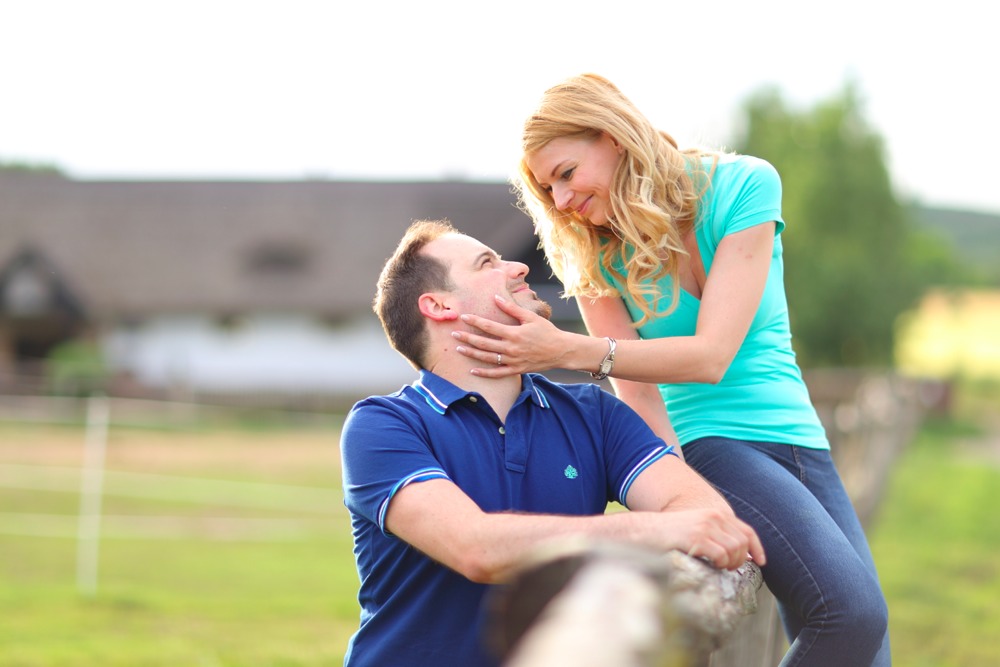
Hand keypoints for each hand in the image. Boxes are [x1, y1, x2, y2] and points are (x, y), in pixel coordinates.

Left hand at [452, 295, 575, 377]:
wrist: (561, 351)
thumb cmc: (547, 331)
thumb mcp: (531, 317)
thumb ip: (512, 309)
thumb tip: (496, 297)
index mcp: (514, 333)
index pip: (489, 326)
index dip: (475, 321)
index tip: (464, 317)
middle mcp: (511, 348)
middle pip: (484, 343)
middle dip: (467, 338)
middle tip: (454, 334)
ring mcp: (513, 361)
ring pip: (487, 358)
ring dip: (472, 354)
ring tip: (459, 349)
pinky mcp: (516, 370)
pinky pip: (497, 373)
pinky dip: (484, 373)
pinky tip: (473, 370)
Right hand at [652, 508, 765, 570]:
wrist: (644, 531)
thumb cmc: (669, 535)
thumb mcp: (696, 529)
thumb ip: (716, 536)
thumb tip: (738, 555)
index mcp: (715, 514)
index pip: (747, 531)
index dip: (757, 548)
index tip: (761, 562)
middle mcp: (714, 517)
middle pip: (743, 543)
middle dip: (740, 559)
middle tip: (728, 568)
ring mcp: (705, 527)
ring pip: (734, 550)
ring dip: (729, 563)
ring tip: (717, 566)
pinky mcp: (696, 538)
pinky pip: (720, 555)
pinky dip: (719, 563)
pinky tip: (708, 563)